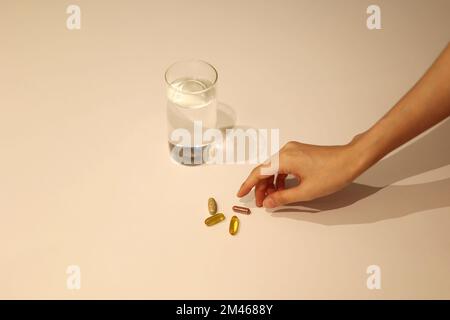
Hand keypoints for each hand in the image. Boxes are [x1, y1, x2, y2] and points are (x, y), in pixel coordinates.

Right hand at [236, 141, 361, 207]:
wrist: (352, 159)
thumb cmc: (332, 173)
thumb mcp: (306, 191)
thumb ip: (283, 198)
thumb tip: (267, 202)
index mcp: (285, 158)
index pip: (259, 172)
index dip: (248, 185)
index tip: (241, 194)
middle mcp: (286, 151)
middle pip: (265, 170)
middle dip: (260, 187)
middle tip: (261, 203)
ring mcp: (293, 150)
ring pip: (274, 168)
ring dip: (270, 183)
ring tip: (272, 198)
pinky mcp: (300, 152)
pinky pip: (283, 165)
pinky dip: (279, 178)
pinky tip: (283, 189)